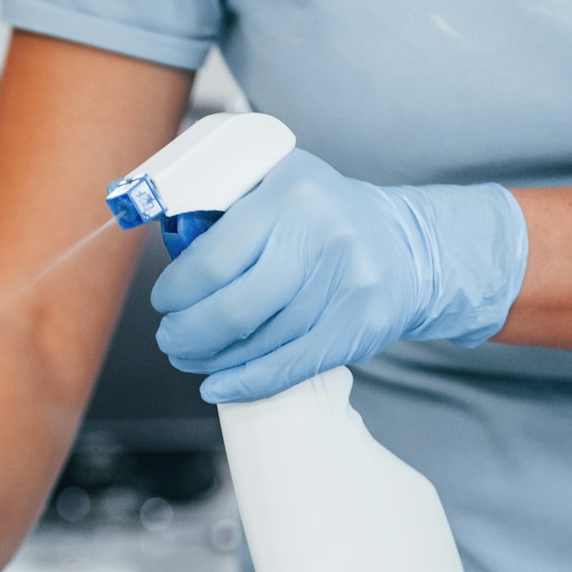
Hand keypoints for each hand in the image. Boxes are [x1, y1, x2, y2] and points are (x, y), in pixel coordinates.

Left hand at [150, 150, 527, 402]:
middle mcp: (322, 232)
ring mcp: (348, 281)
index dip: (176, 292)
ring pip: (260, 341)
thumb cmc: (322, 218)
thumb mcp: (276, 185)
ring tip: (191, 357)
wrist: (407, 244)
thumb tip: (165, 248)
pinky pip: (291, 365)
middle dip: (186, 333)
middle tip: (171, 338)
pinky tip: (219, 386)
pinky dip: (247, 382)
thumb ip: (225, 204)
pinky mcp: (361, 324)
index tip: (164, 302)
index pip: (212, 259)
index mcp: (289, 191)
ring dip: (212, 359)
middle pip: (232, 308)